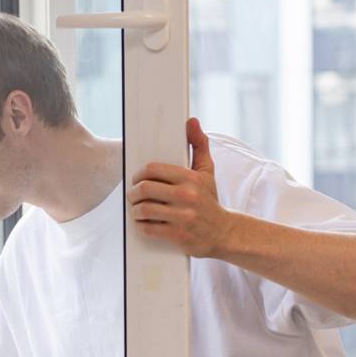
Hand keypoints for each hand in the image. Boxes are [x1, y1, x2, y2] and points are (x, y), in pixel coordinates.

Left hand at [128, 117, 232, 257]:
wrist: (223, 232)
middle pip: (144, 188)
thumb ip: (198, 145)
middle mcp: (186, 196)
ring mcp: (182, 216)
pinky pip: (148, 228)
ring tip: (136, 209)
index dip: (139, 174)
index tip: (136, 179)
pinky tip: (143, 223)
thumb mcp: (206, 172)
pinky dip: (141, 225)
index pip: (152, 169)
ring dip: (135, 210)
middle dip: (133, 192)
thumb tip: (191, 121)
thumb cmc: (209, 200)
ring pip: (143, 209)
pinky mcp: (178, 235)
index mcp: (190, 178)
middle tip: (132, 195)